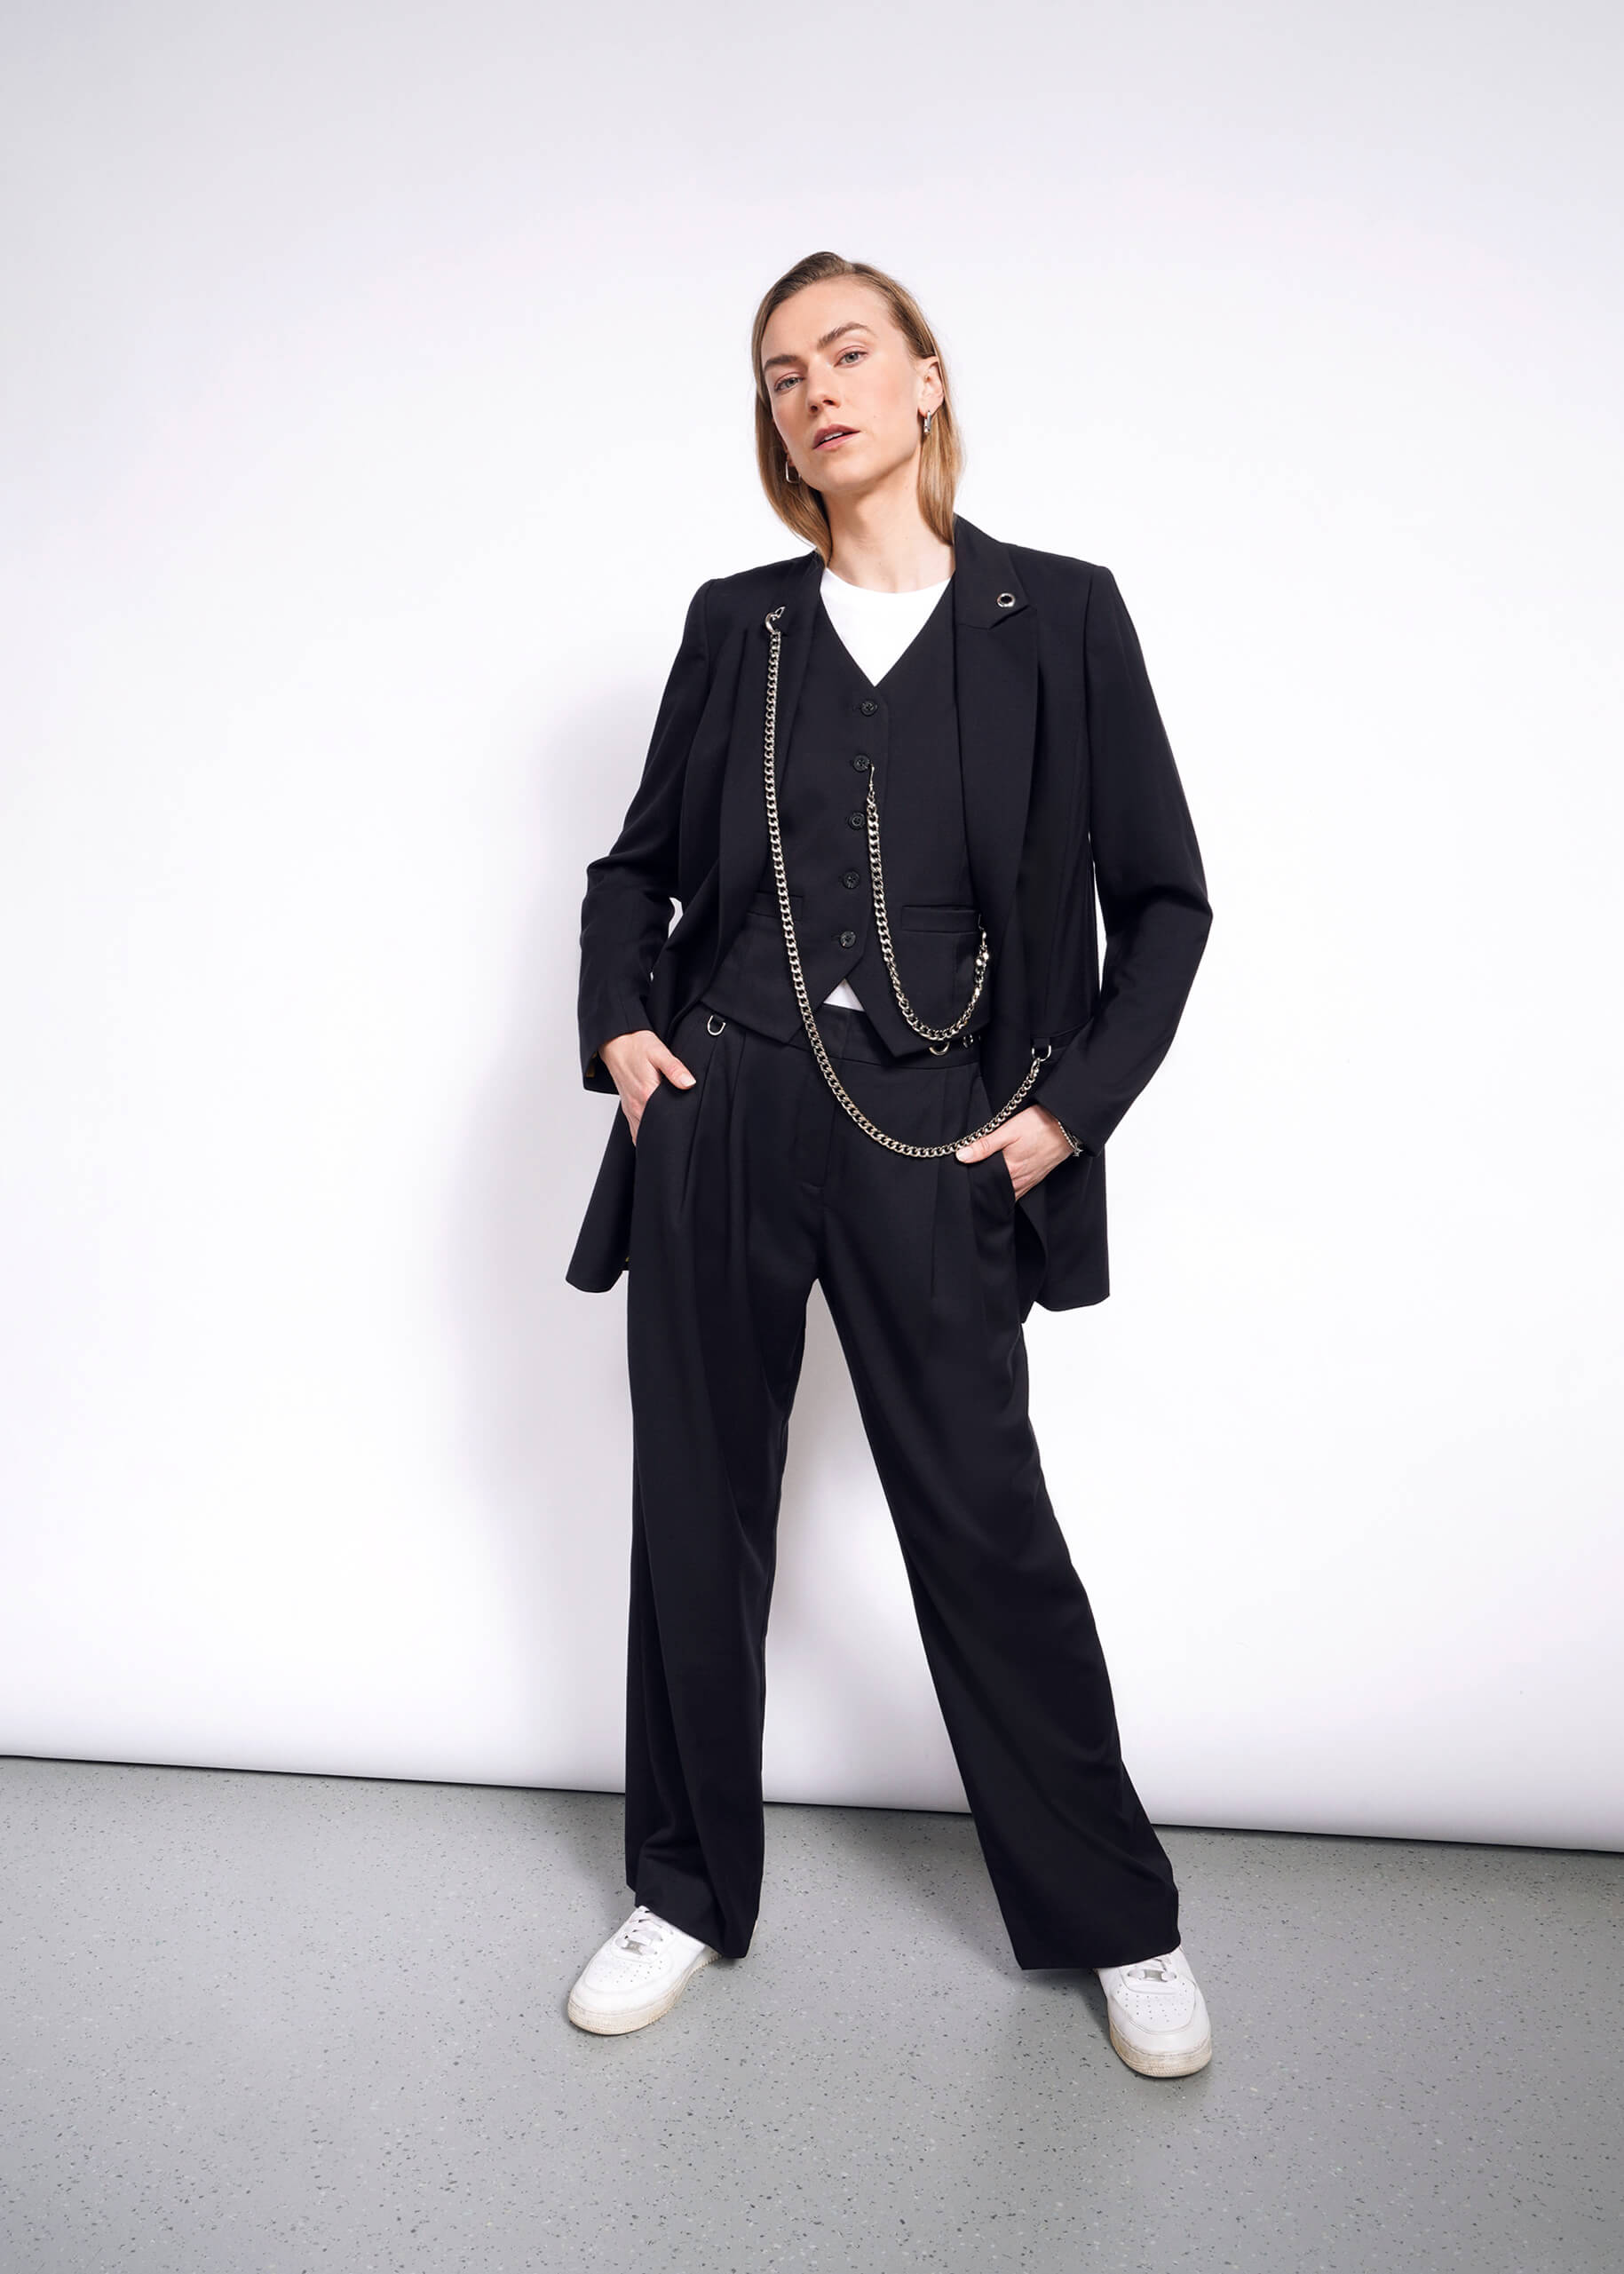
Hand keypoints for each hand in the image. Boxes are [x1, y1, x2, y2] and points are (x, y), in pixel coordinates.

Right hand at [599, 1028, 695, 1143]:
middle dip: (670, 1132)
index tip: (690, 1122)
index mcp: (647, 1094)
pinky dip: (647, 1133)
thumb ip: (675, 1069)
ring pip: (645, 1134)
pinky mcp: (627, 1109)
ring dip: (657, 1133)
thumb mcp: (658, 1052)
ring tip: (672, 1129)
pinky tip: (657, 1127)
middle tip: (685, 1127)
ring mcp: (630, 1110)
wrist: (615, 1043)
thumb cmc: (637, 1046)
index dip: (680, 1123)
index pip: (667, 1120)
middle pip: (656, 1130)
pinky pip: (636, 1130)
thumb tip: (689, 1083)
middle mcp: (636, 1106)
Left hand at [954, 1104, 1074, 1199]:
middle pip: (997, 1192)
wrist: (1068, 1125)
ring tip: (984, 1191)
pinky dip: (1011, 1191)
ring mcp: (1031, 1179)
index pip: (986, 1185)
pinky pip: (1021, 1191)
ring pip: (1010, 1194)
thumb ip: (985, 1145)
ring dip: (998, 1193)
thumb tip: (961, 1156)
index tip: (963, 1184)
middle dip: (984, 1192)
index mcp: (1011, 1169)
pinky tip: (1005, 1187)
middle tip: (970, 1190)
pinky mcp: (1038, 1176)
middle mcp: (1021, 1179)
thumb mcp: (1009, 1130)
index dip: (974, 1186)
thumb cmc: (1039, 1124)